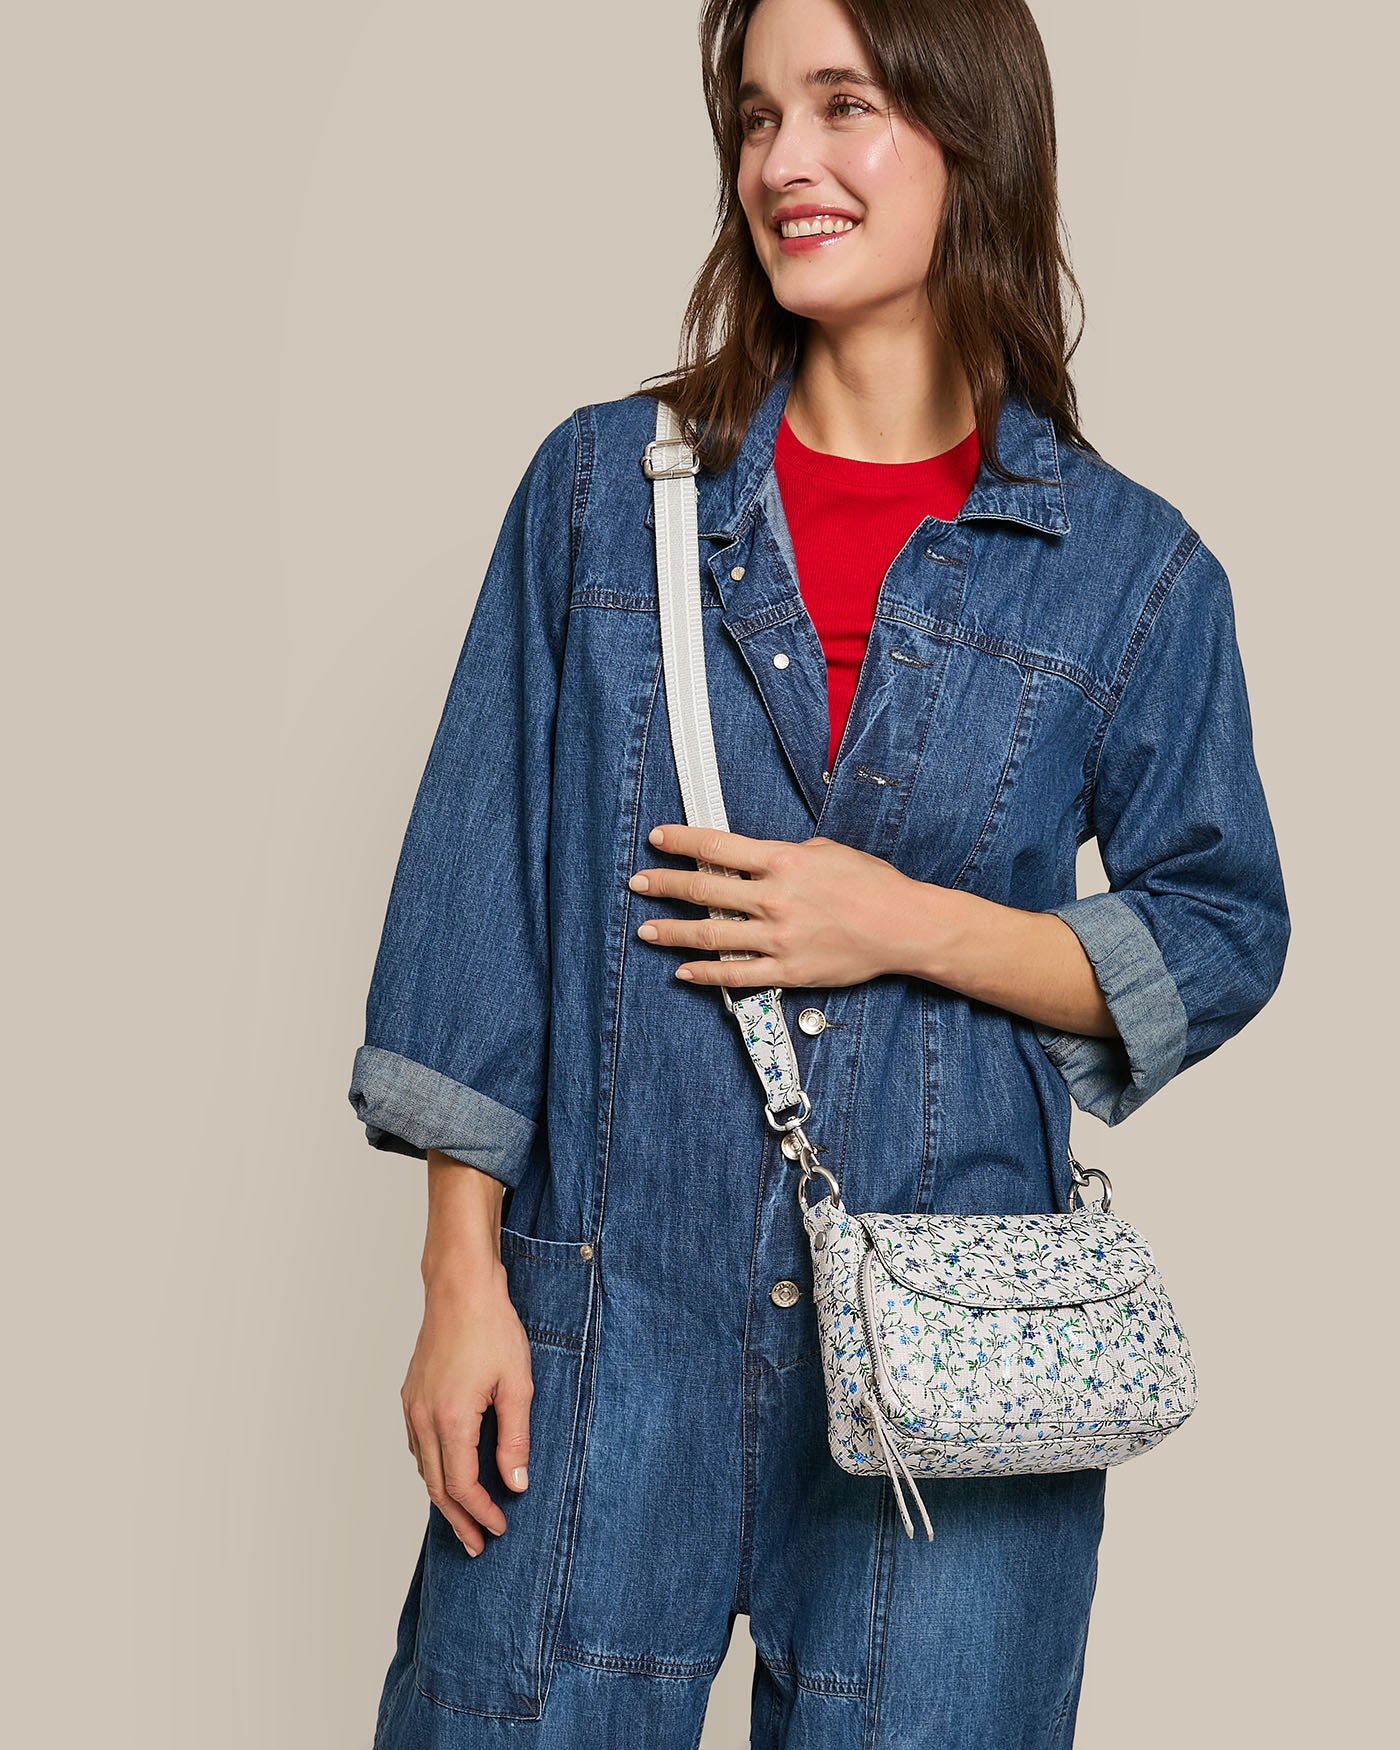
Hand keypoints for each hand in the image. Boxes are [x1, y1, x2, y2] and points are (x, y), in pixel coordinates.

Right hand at [401, 1258, 533, 1557]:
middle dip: (458, 1519)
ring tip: (465, 1516)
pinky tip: (448, 1470)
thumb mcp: (517, 1385)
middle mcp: (423, 1417)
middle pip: (436, 1486)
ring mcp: (412, 1405)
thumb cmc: (492, 1329)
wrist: (460, 1287)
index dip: (480, 1513)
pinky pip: (418, 1444)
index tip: (499, 1530)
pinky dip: (432, 1466)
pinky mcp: (410, 1393)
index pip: (461, 1486)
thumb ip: (516, 1440)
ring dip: (443, 1495)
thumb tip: (516, 1484)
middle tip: (478, 1544)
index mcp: (451, 1419)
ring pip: (423, 1467)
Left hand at [627, 822, 917, 991]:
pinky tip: (684, 971)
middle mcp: (773, 899)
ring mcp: (777, 938)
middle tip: (638, 883)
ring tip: (647, 932)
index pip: (716, 847)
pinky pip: (737, 976)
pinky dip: (707, 974)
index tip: (657, 839)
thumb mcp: (826, 850)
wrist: (904, 926)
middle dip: (664, 886)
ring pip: (711, 936)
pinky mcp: (787, 971)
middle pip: (703, 891)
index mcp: (782, 861)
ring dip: (673, 933)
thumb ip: (786, 854)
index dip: (681, 841)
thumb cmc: (872, 883)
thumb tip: (756, 859)